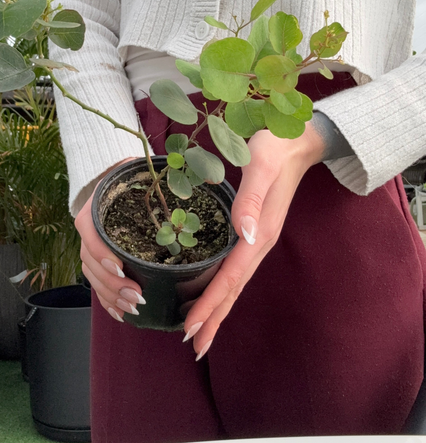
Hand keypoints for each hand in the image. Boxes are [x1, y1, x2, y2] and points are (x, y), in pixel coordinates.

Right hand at [75, 159, 145, 321]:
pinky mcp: (98, 258)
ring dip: (110, 296)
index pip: (89, 232)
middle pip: (90, 261)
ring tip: (132, 308)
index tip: (120, 268)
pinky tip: (120, 313)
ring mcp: (92, 245)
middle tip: (135, 297)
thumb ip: (157, 176)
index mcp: (95, 206)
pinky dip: (106, 300)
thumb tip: (197, 181)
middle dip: (111, 284)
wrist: (118, 179)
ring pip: (92, 276)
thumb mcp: (140, 171)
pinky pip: (96, 282)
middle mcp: (89, 228)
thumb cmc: (134, 176)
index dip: (101, 253)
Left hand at [182, 123, 325, 359]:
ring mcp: (258, 239)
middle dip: (213, 318)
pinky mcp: (254, 232)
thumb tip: (245, 234)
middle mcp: (259, 243)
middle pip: (233, 289)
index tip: (189, 329)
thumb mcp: (262, 165)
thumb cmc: (276, 148)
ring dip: (217, 309)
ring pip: (234, 282)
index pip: (230, 277)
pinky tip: (210, 293)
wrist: (299, 141)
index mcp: (260, 234)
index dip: (209, 304)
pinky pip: (235, 268)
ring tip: (199, 332)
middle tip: (192, 346)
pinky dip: (222, 288)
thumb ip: (251, 198)